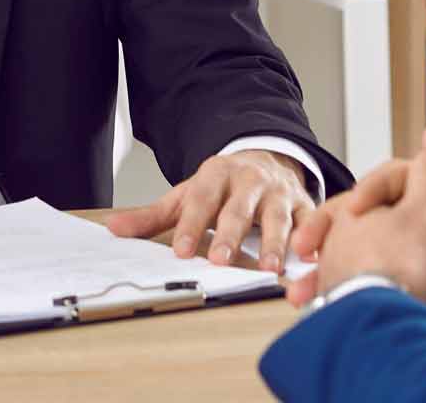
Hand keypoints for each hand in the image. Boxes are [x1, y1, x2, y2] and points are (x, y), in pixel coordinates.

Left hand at [106, 150, 314, 272]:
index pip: (201, 199)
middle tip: (223, 260)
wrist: (266, 158)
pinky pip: (310, 222)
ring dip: (275, 242)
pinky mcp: (303, 204)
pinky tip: (308, 261)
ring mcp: (279, 192)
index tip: (183, 251)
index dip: (192, 225)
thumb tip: (113, 229)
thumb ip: (153, 216)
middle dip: (232, 234)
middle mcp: (250, 180)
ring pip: (278, 217)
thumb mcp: (187, 194)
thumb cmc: (222, 186)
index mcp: (217, 173)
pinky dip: (312, 239)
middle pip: (239, 208)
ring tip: (269, 267)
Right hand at [291, 128, 425, 349]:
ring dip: (332, 272)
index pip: (389, 183)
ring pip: (365, 260)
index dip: (365, 194)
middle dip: (328, 232)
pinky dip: (355, 303)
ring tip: (302, 291)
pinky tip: (332, 313)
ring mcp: (423, 261)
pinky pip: (384, 295)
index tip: (351, 211)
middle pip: (364, 222)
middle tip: (303, 249)